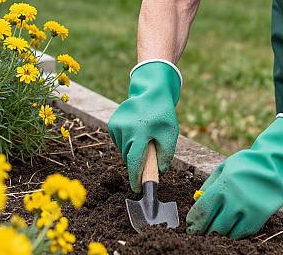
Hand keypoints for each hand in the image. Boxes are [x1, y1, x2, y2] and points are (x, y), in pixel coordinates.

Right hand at [108, 60, 181, 192]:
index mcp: (141, 131)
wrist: (151, 92)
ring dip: (133, 151)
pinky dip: (127, 142)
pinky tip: (136, 132)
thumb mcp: (170, 134)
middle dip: (138, 162)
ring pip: (124, 150)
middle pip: (129, 157)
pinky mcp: (112, 123)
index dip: (136, 178)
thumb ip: (166, 155)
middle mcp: (125, 128)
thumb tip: (158, 172)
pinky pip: (119, 142)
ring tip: (144, 138)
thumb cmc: (163, 115)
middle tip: (149, 155)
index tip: (137, 189)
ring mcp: (117, 125)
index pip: (135, 161)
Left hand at [186, 115, 282, 238]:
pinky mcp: (260, 218)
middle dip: (205, 231)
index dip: (194, 223)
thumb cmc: (244, 165)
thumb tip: (196, 202)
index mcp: (222, 186)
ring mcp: (248, 211)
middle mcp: (234, 201)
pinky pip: (243, 233)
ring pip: (228, 234)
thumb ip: (209, 185)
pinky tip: (232, 225)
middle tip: (201, 232)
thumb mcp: (223, 168)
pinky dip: (235, 232)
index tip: (190, 228)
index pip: (202, 212)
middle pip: (214, 227)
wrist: (273, 166)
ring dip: (220, 233)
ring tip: (217, 228)